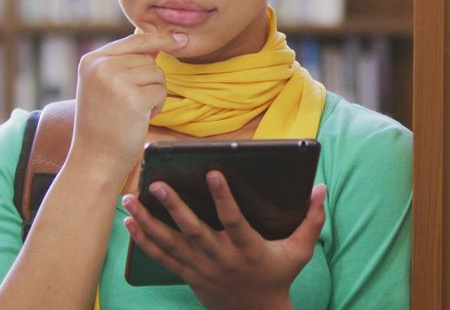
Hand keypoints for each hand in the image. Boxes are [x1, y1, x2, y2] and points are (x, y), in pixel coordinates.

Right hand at [69, 31, 186, 179]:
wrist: (95, 158)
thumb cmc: (103, 123)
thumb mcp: (103, 85)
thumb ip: (125, 62)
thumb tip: (161, 41)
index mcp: (91, 60)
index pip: (134, 40)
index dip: (158, 39)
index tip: (178, 40)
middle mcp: (101, 67)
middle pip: (148, 59)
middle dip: (149, 81)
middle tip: (132, 103)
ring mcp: (116, 82)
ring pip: (157, 74)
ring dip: (154, 93)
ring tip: (135, 111)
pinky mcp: (133, 99)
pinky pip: (161, 91)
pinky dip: (157, 106)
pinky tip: (141, 118)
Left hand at [122, 172, 327, 309]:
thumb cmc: (279, 276)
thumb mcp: (300, 251)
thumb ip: (312, 219)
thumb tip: (320, 189)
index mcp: (249, 249)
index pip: (234, 220)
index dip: (223, 197)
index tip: (212, 173)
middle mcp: (222, 258)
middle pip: (193, 231)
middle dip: (174, 207)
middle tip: (158, 184)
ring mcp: (201, 268)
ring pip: (170, 243)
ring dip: (148, 221)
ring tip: (130, 200)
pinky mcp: (188, 275)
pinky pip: (162, 257)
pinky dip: (144, 240)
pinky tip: (129, 223)